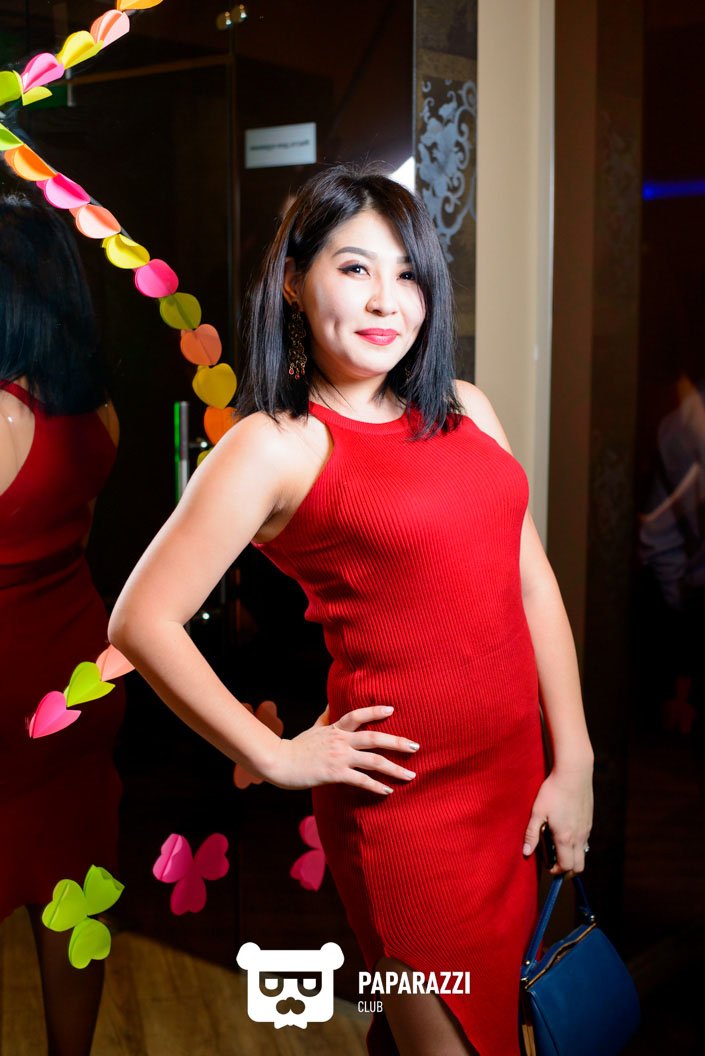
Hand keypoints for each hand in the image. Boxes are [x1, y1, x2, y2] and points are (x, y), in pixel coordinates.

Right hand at [265, 704, 419, 794]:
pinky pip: (360, 780)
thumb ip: (325, 718)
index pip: (358, 715)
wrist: (278, 762)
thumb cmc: (296, 747)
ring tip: (410, 775)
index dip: (375, 711)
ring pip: (373, 761)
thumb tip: (332, 705)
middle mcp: (340, 741)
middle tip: (415, 747)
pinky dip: (376, 785)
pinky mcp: (334, 773)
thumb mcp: (313, 729)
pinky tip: (387, 790)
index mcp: (335, 728)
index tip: (392, 710)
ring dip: (394, 768)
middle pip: (374, 739)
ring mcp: (338, 757)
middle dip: (397, 742)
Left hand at [522, 765, 593, 875]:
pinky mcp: (589, 821)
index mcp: (565, 838)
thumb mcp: (537, 811)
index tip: (547, 865)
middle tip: (555, 863)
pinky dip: (577, 845)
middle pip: (579, 866)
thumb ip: (531, 833)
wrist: (574, 774)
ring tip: (558, 846)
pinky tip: (566, 832)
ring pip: (583, 853)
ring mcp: (586, 829)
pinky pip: (585, 841)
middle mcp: (579, 837)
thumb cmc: (553, 792)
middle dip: (567, 870)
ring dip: (572, 856)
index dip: (556, 871)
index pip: (566, 866)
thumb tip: (526, 852)